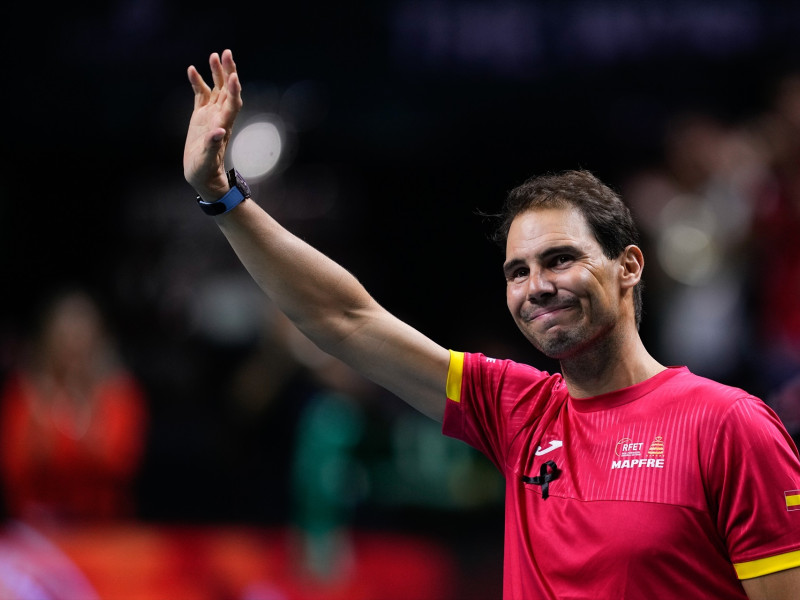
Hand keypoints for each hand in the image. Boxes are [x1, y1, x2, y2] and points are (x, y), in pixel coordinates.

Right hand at [183, 49, 242, 200]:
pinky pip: (201, 94)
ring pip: (216, 89)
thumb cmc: (205, 170)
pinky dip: (198, 82)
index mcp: (223, 125)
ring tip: (214, 55)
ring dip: (216, 73)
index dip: (233, 90)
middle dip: (228, 72)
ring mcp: (210, 115)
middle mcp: (220, 117)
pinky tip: (192, 69)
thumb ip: (212, 146)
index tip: (233, 76)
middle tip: (226, 53)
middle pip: (227, 90)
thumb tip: (218, 132)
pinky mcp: (200, 116)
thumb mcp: (207, 161)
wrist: (201, 175)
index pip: (232, 104)